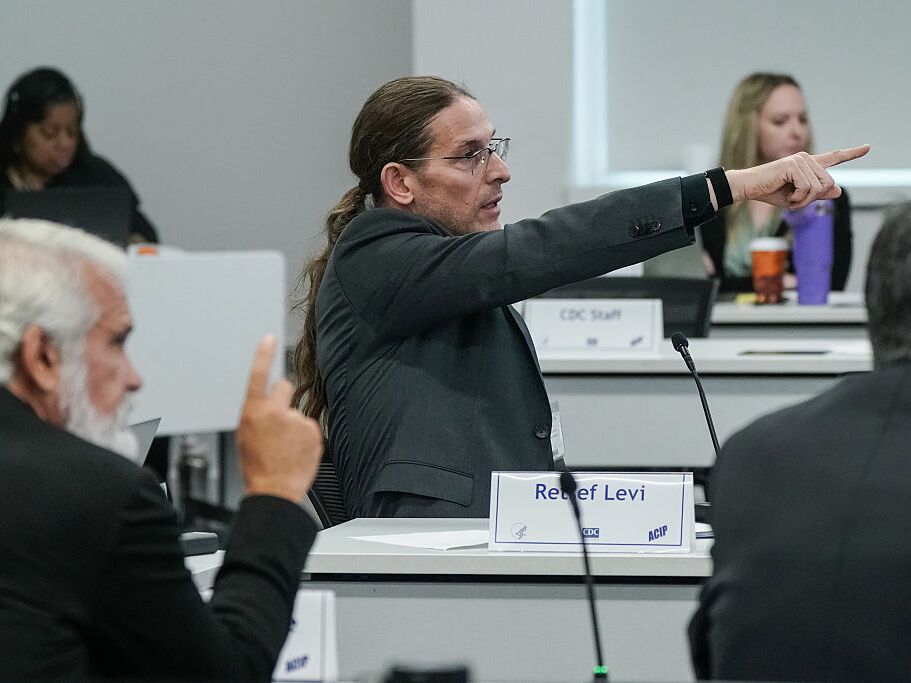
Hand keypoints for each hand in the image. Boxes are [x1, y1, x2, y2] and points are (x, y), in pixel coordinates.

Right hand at [237, 335, 322, 502]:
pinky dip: (305, 437)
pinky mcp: (313, 431)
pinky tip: (296, 451)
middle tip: (279, 421)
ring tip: (286, 447)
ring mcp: (296, 420)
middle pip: (284, 387)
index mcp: (253, 411)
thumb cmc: (257, 467)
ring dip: (294, 424)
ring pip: (297, 412)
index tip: (269, 338)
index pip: (258, 374)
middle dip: (283, 398)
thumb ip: (257, 415)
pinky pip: (309, 427)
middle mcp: (275, 411)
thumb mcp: (245, 436)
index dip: (264, 354)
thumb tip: (267, 408)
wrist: (274, 490)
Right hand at [726, 145, 869, 208]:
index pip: (833, 157)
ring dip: (804, 201)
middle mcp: (806, 158)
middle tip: (795, 202)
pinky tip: (787, 197)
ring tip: (790, 199)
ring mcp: (800, 160)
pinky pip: (807, 188)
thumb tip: (838, 190)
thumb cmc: (769, 191)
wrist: (748, 187)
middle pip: (828, 183)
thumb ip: (817, 193)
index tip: (867, 147)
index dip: (851, 153)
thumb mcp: (797, 197)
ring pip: (819, 187)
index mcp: (808, 164)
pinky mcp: (793, 165)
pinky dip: (798, 199)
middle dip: (813, 198)